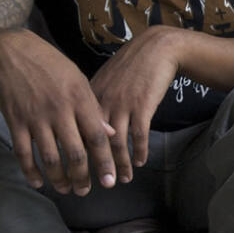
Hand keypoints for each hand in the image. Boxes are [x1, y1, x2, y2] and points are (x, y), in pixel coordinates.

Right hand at [0, 29, 116, 194]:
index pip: (97, 137)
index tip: (110, 181)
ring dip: (59, 178)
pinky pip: (23, 153)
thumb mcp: (78, 80)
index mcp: (79, 98)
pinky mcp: (15, 121)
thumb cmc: (50, 65)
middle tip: (86, 191)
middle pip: (75, 153)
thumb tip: (110, 134)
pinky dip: (31, 171)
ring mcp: (35, 117)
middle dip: (82, 177)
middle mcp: (59, 110)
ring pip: (50, 158)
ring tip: (66, 189)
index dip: (105, 162)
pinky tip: (39, 182)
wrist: (9, 51)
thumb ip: (93, 108)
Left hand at [90, 26, 180, 183]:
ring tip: (122, 179)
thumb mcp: (106, 79)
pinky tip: (140, 162)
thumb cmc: (131, 65)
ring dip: (120, 164)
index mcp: (89, 95)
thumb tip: (86, 123)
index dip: (78, 152)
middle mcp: (102, 101)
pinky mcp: (142, 105)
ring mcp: (122, 104)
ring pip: (116, 142)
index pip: (78, 130)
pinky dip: (138, 151)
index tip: (77, 171)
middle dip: (96, 166)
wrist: (156, 48)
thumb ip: (94, 101)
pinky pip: (139, 135)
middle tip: (97, 184)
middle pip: (95, 140)